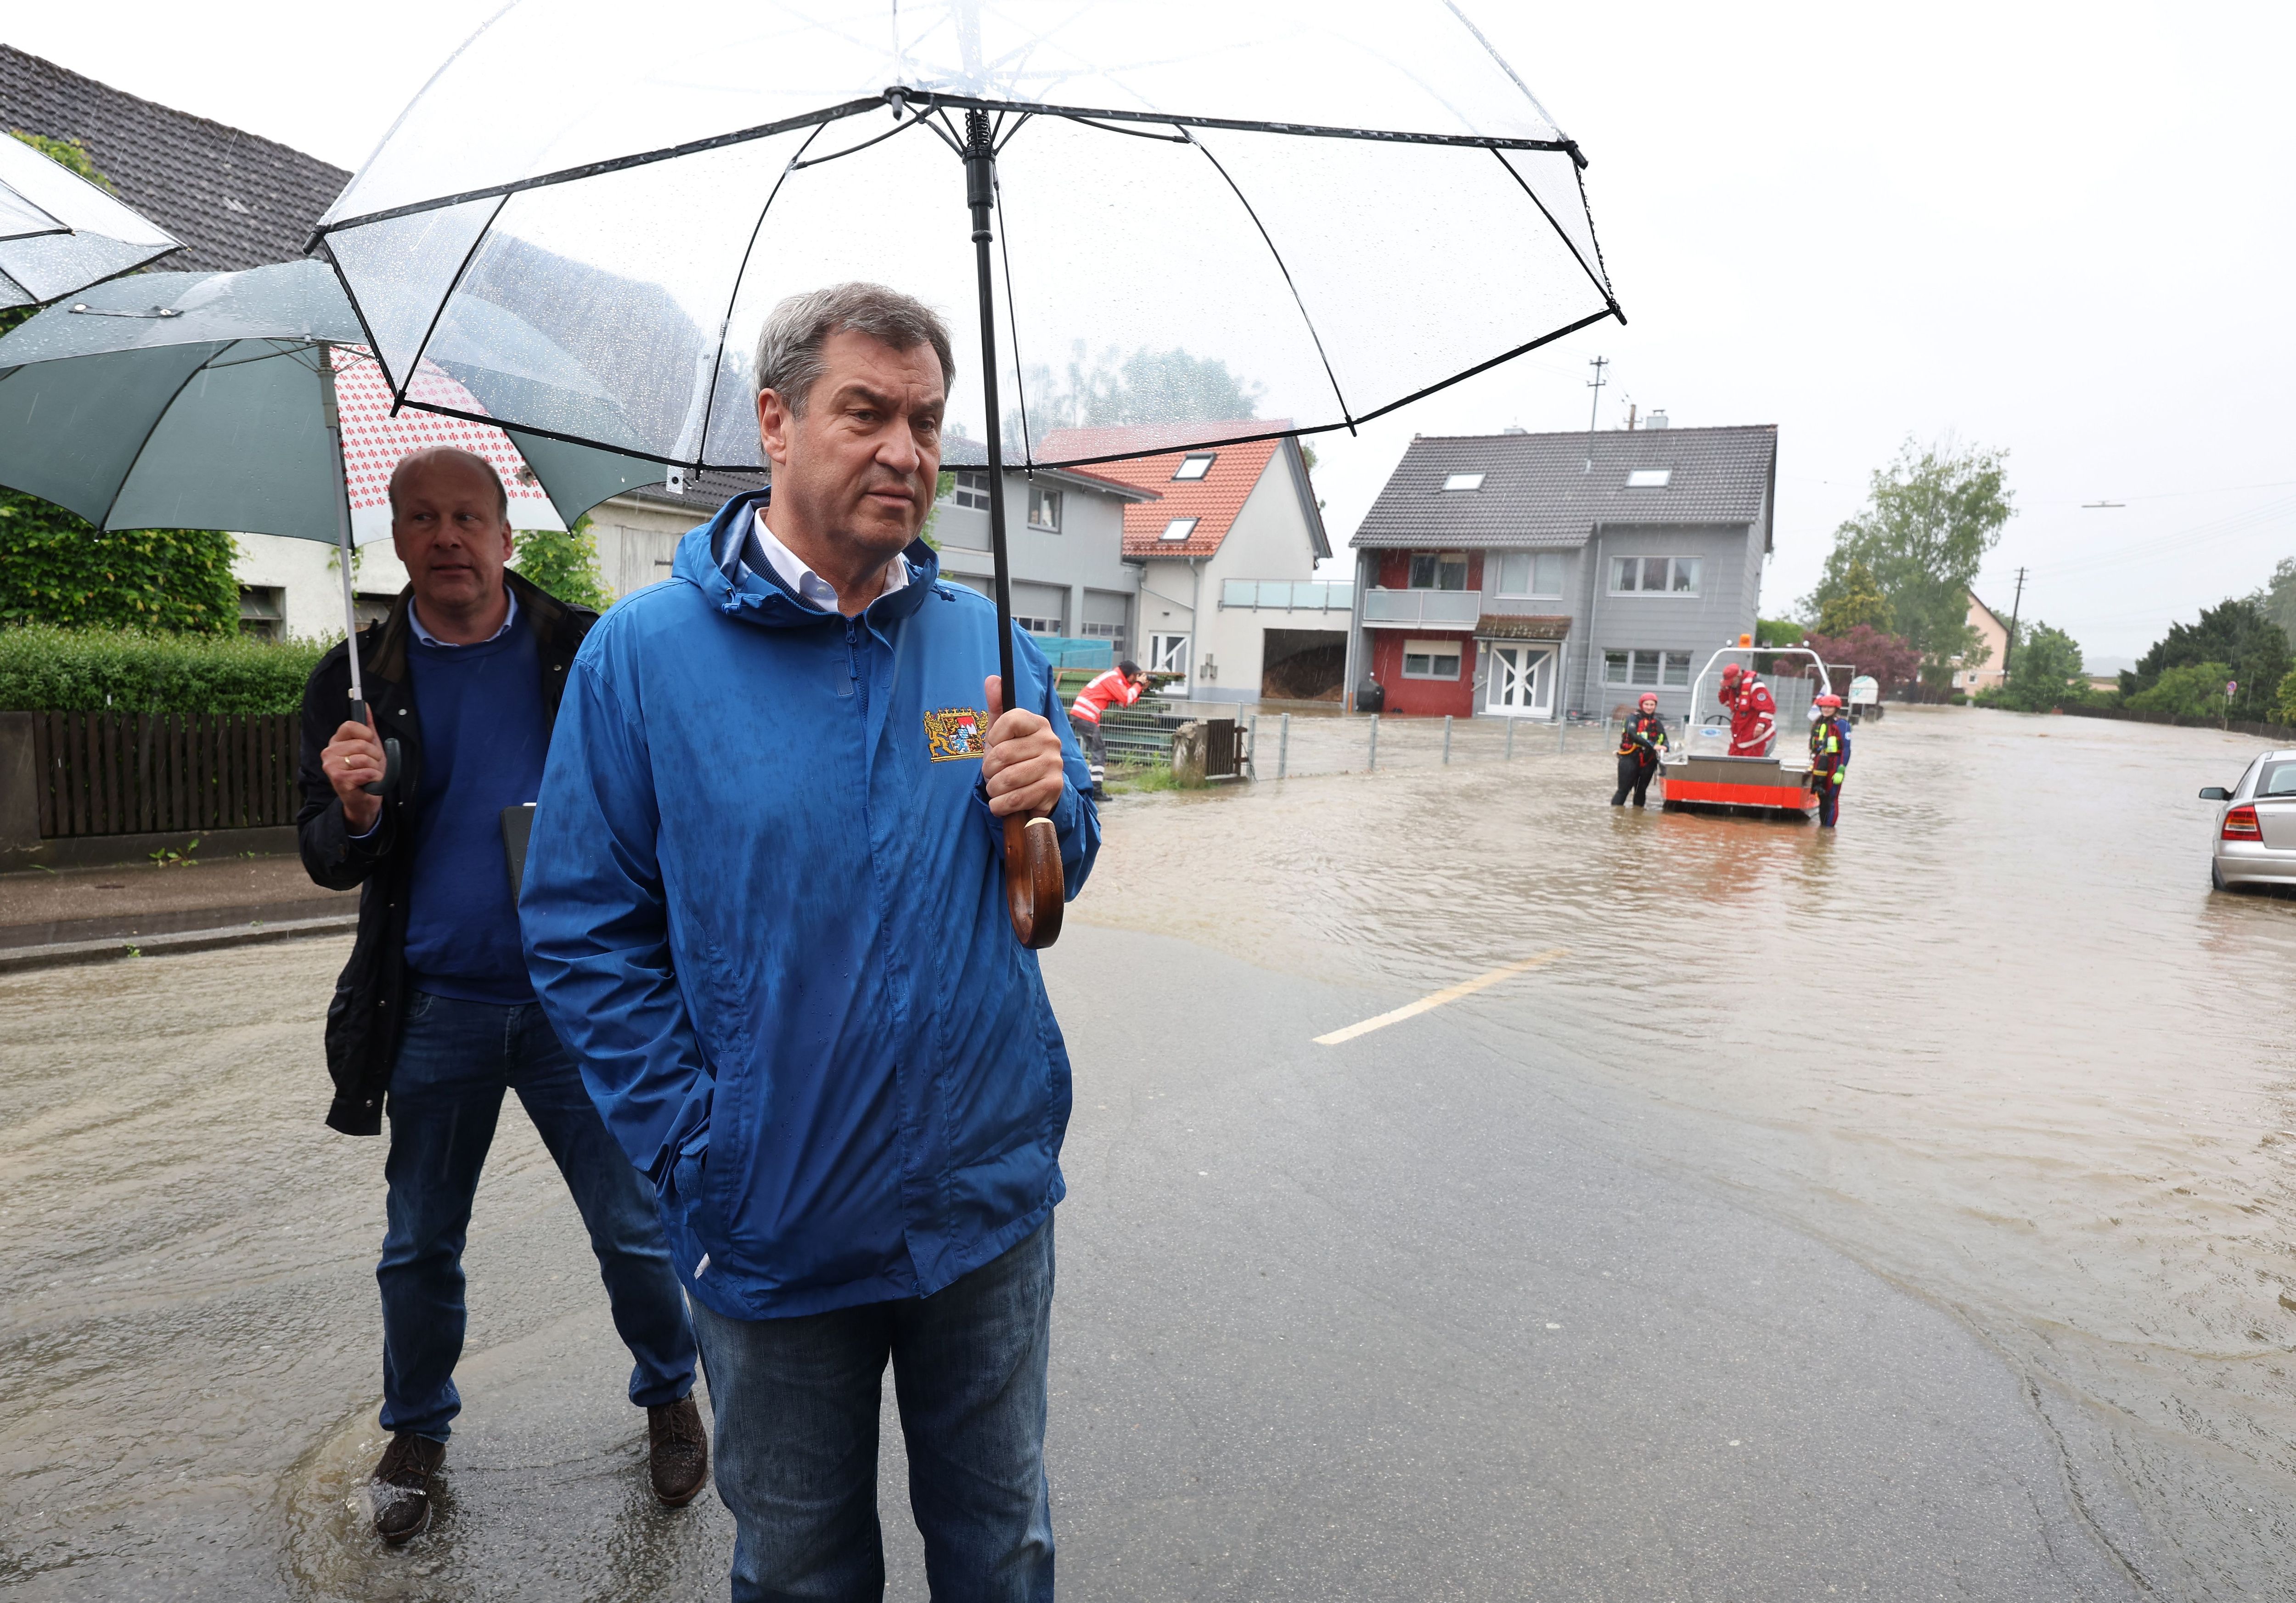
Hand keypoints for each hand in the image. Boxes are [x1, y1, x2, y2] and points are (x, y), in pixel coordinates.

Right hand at [322, 714, 384, 832]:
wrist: (365, 799)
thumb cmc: (367, 772)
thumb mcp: (371, 747)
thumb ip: (368, 727)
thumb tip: (364, 705)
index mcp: (336, 742)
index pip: (349, 726)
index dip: (366, 734)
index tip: (370, 742)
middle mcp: (329, 752)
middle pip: (361, 744)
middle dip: (375, 755)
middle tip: (371, 765)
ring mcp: (331, 766)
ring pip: (365, 759)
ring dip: (375, 768)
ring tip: (369, 775)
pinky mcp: (338, 780)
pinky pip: (367, 772)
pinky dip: (374, 778)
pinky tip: (368, 783)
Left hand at [981, 675, 1066, 819]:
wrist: (1036, 792)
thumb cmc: (1014, 759)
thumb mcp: (1001, 733)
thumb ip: (997, 706)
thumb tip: (993, 679)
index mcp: (1038, 723)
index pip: (1009, 720)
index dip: (993, 738)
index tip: (994, 746)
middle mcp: (1050, 741)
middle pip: (1003, 753)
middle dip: (989, 770)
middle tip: (992, 775)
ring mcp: (1054, 764)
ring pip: (1007, 779)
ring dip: (994, 789)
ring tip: (997, 789)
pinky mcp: (1054, 788)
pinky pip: (1016, 798)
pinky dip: (1001, 805)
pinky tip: (1001, 804)